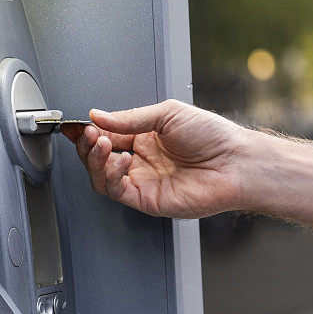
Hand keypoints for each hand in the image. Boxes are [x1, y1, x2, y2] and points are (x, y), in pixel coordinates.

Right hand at [61, 99, 246, 217]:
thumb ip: (130, 117)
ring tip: (102, 143)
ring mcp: (143, 181)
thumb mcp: (167, 113)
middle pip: (99, 158)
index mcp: (145, 137)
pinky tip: (121, 159)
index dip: (89, 131)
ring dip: (95, 160)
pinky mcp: (147, 200)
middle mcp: (142, 160)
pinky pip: (117, 191)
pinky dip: (111, 175)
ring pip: (102, 176)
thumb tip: (98, 115)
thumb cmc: (213, 137)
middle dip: (88, 145)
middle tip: (89, 134)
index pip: (107, 135)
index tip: (77, 124)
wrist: (235, 163)